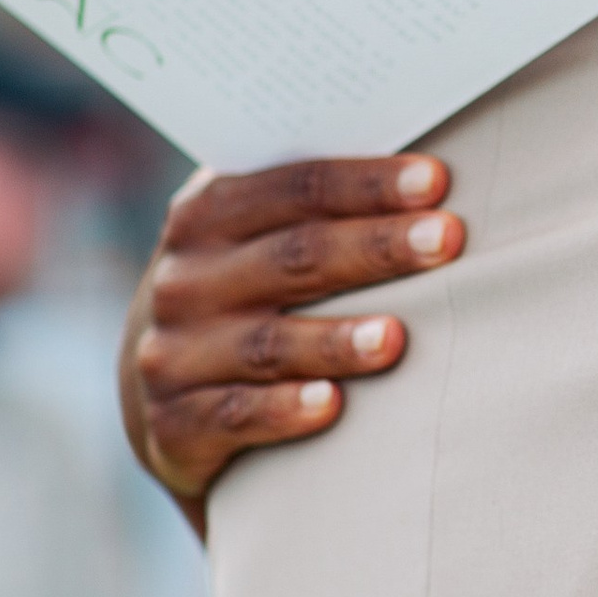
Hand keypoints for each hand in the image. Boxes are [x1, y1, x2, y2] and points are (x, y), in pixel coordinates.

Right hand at [122, 156, 465, 526]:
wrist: (151, 394)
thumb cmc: (243, 293)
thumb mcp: (255, 239)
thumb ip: (312, 205)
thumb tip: (425, 172)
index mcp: (207, 215)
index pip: (296, 188)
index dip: (367, 183)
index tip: (436, 180)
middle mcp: (186, 280)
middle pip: (294, 257)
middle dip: (375, 246)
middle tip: (446, 239)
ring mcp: (176, 353)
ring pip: (268, 343)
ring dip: (335, 339)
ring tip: (396, 338)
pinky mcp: (177, 423)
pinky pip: (235, 415)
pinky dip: (282, 411)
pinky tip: (332, 404)